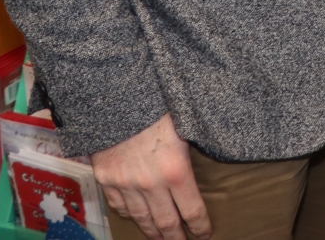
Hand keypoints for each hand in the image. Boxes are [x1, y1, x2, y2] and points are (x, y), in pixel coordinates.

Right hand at [93, 114, 210, 239]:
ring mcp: (125, 184)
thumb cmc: (158, 106)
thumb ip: (196, 148)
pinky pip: (120, 206)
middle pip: (166, 223)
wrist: (116, 99)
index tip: (206, 234)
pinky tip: (138, 218)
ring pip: (141, 218)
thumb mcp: (188, 125)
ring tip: (162, 239)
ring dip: (153, 232)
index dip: (201, 226)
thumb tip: (217, 151)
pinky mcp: (106, 180)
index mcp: (176, 170)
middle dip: (176, 238)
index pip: (192, 210)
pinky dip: (131, 215)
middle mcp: (150, 184)